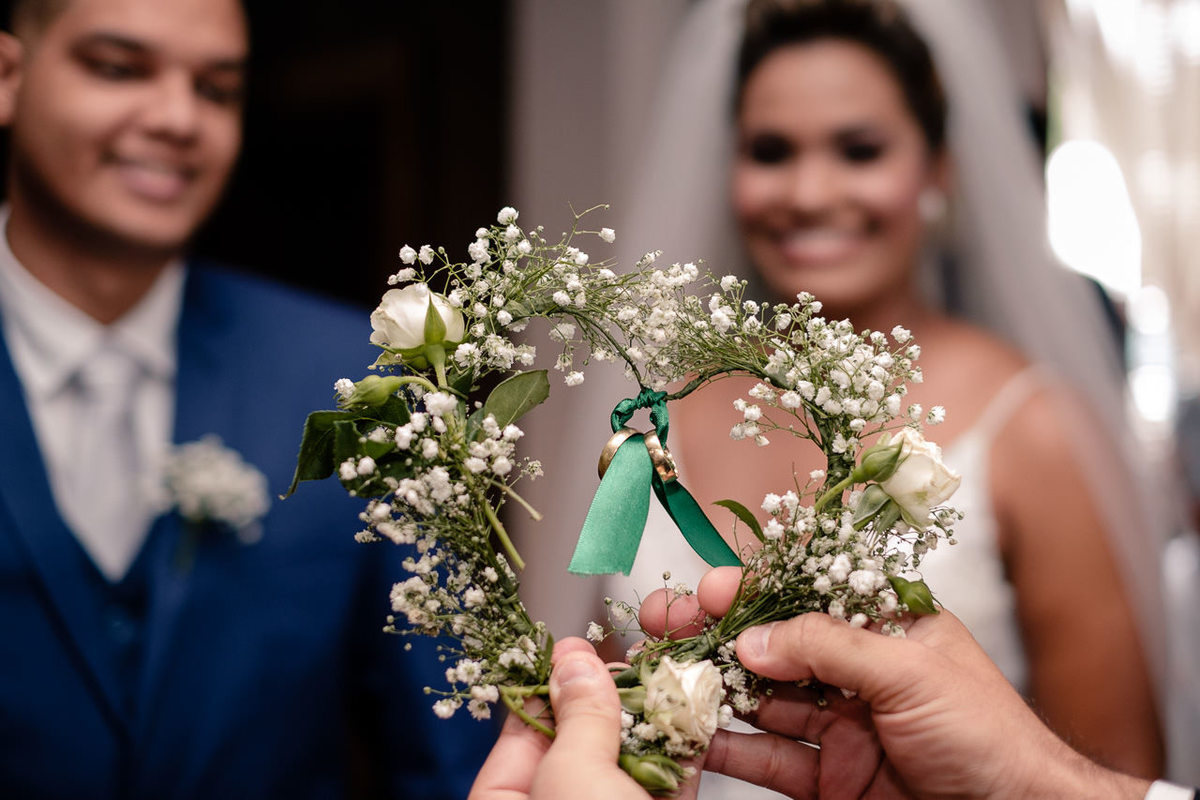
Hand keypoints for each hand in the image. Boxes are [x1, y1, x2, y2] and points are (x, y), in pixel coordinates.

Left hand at [470, 637, 696, 799]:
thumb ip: (578, 717)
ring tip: (666, 666)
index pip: (522, 731)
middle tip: (627, 654)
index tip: (573, 646)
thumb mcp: (573, 777)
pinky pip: (672, 774)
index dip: (549, 683)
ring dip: (655, 709)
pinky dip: (686, 740)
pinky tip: (694, 701)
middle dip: (609, 693)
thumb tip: (575, 663)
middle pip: (583, 737)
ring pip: (633, 754)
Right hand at [640, 567, 1150, 799]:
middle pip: (769, 645)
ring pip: (759, 702)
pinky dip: (727, 748)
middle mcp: (853, 672)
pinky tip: (692, 734)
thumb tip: (752, 637)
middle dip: (714, 633)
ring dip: (710, 689)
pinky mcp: (828, 779)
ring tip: (663, 676)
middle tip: (662, 624)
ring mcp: (838, 727)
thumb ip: (827, 646)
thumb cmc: (989, 735)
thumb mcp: (909, 671)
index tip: (704, 591)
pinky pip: (766, 758)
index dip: (750, 590)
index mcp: (882, 627)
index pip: (802, 594)